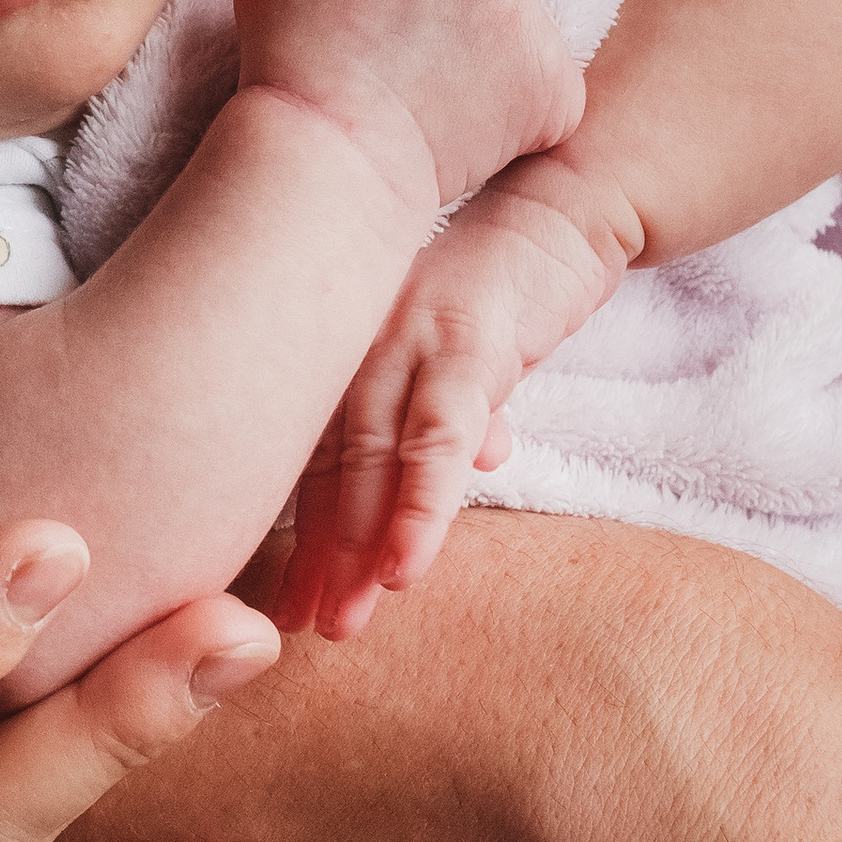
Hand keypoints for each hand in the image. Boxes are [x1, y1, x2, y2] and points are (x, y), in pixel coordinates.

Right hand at [234, 0, 583, 225]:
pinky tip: (468, 137)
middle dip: (443, 21)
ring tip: (430, 107)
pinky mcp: (554, 78)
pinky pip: (545, 94)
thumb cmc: (288, 70)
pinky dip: (518, 119)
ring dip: (482, 64)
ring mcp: (521, 10)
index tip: (370, 33)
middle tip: (401, 73)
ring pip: (508, 31)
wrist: (332, 149)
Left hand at [281, 170, 620, 639]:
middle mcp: (352, 341)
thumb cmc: (503, 292)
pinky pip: (435, 438)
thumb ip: (440, 425)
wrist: (563, 209)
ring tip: (340, 624)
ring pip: (365, 461)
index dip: (290, 536)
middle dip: (310, 559)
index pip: (301, 457)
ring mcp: (404, 339)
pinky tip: (404, 568)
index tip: (278, 606)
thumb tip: (455, 490)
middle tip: (297, 631)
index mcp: (339, 351)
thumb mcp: (456, 368)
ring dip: (351, 550)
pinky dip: (418, 507)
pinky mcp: (468, 341)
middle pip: (318, 466)